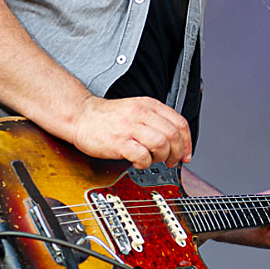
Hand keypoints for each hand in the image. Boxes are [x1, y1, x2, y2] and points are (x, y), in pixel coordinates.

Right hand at [71, 95, 192, 167]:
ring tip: (152, 160)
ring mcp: (130, 127)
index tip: (186, 154)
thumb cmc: (108, 118)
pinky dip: (145, 163)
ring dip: (161, 157)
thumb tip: (176, 141)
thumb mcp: (137, 110)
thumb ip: (156, 121)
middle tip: (171, 161)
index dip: (187, 142)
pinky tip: (139, 162)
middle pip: (173, 135)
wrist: (81, 117)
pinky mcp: (118, 141)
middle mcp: (141, 114)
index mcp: (149, 105)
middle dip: (177, 153)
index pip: (180, 123)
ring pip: (161, 144)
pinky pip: (142, 155)